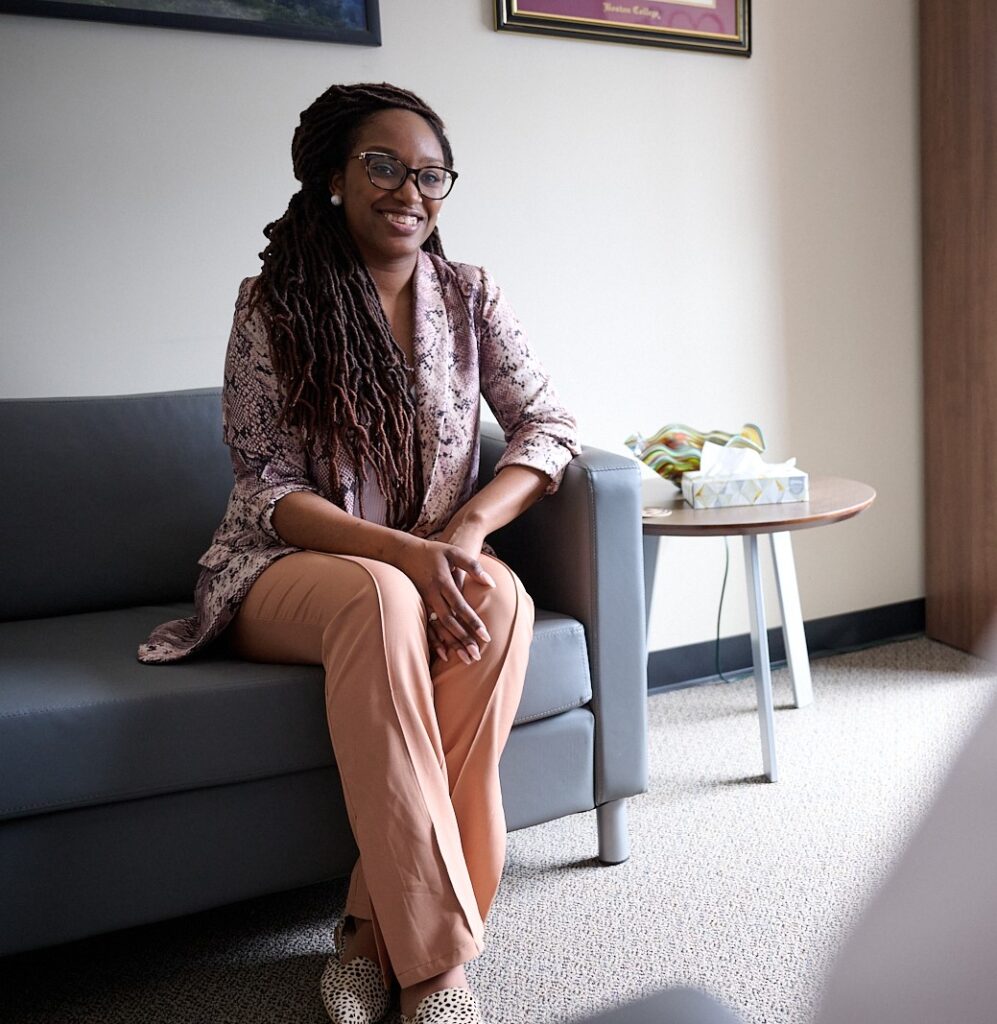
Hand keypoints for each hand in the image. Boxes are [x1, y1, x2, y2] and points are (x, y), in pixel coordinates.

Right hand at [430, 518, 488, 661]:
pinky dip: (435, 642)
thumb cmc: (434, 552)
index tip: (486, 637)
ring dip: (452, 644)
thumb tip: (491, 584)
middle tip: (477, 656)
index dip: (473, 622)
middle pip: (450, 622)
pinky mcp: (418, 607)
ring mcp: (424, 603)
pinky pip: (427, 628)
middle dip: (464, 640)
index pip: (460, 607)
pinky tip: (444, 655)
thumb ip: (473, 566)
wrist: (403, 552)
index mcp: (443, 582)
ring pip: (439, 628)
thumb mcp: (454, 552)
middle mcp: (432, 595)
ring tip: (466, 659)